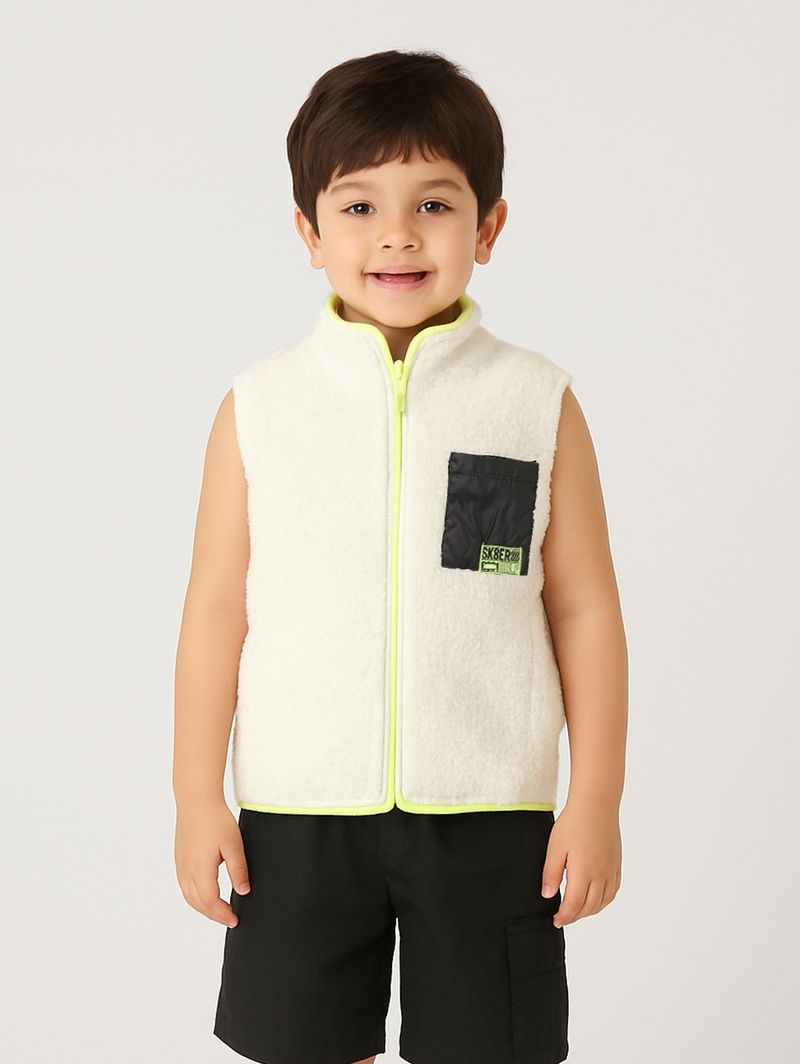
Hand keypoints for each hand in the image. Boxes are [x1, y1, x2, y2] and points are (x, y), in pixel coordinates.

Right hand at [174, 799, 249, 927]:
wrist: (196, 800)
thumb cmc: (216, 819)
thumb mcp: (233, 844)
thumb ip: (238, 869)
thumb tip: (244, 892)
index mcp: (201, 869)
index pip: (211, 902)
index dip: (223, 914)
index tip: (235, 920)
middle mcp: (187, 871)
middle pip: (198, 904)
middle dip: (214, 915)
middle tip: (230, 918)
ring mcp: (181, 865)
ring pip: (189, 897)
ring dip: (204, 907)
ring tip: (220, 910)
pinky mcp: (180, 859)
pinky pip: (185, 886)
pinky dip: (195, 897)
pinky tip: (206, 894)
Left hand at [540, 799, 621, 927]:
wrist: (596, 805)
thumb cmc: (573, 823)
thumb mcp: (555, 847)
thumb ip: (551, 874)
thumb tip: (548, 896)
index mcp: (584, 872)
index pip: (574, 905)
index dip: (564, 916)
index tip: (555, 920)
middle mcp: (601, 874)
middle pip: (590, 907)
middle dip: (576, 916)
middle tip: (563, 917)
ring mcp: (611, 870)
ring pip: (604, 901)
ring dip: (590, 910)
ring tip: (577, 911)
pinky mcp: (616, 863)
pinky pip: (613, 890)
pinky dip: (604, 900)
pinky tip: (595, 898)